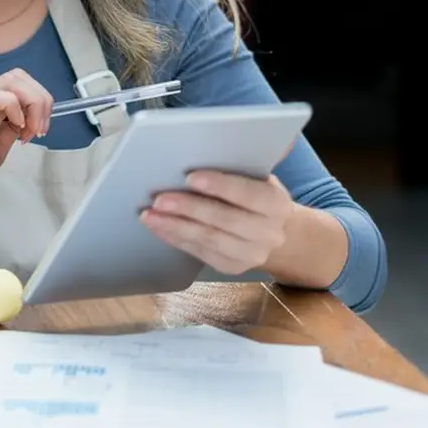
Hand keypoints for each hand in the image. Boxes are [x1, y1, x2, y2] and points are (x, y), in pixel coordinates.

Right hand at [0, 68, 53, 226]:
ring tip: (30, 130)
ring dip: (31, 103)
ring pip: (10, 81)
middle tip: (40, 128)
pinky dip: (15, 109)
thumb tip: (30, 120)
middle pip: (17, 76)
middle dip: (39, 99)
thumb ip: (10, 131)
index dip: (38, 101)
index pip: (18, 85)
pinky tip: (16, 129)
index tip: (40, 129)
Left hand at [141, 171, 294, 274]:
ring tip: (149, 216)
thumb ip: (235, 172)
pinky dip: (176, 239)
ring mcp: (252, 254)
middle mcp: (269, 233)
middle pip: (224, 219)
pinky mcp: (233, 267)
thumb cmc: (257, 196)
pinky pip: (200, 253)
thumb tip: (191, 159)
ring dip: (175, 226)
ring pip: (209, 239)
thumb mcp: (257, 180)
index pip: (248, 193)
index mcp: (276, 204)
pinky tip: (158, 228)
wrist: (278, 234)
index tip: (190, 177)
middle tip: (159, 199)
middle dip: (188, 208)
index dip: (220, 185)